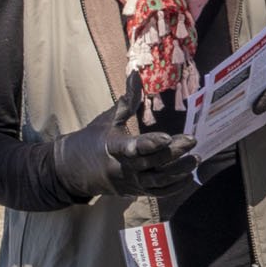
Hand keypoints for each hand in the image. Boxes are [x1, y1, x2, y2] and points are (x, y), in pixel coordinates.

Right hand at [49, 73, 198, 198]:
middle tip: (192, 141)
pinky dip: (173, 187)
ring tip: (195, 160)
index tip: (167, 137)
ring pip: (156, 181)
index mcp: (112, 147)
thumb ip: (127, 99)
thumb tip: (136, 73)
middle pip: (150, 163)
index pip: (134, 147)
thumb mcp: (107, 119)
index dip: (150, 143)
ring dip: (178, 172)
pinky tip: (188, 176)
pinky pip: (156, 193)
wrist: (70, 170)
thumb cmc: (91, 139)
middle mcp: (121, 168)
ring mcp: (128, 183)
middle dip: (173, 153)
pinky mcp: (133, 192)